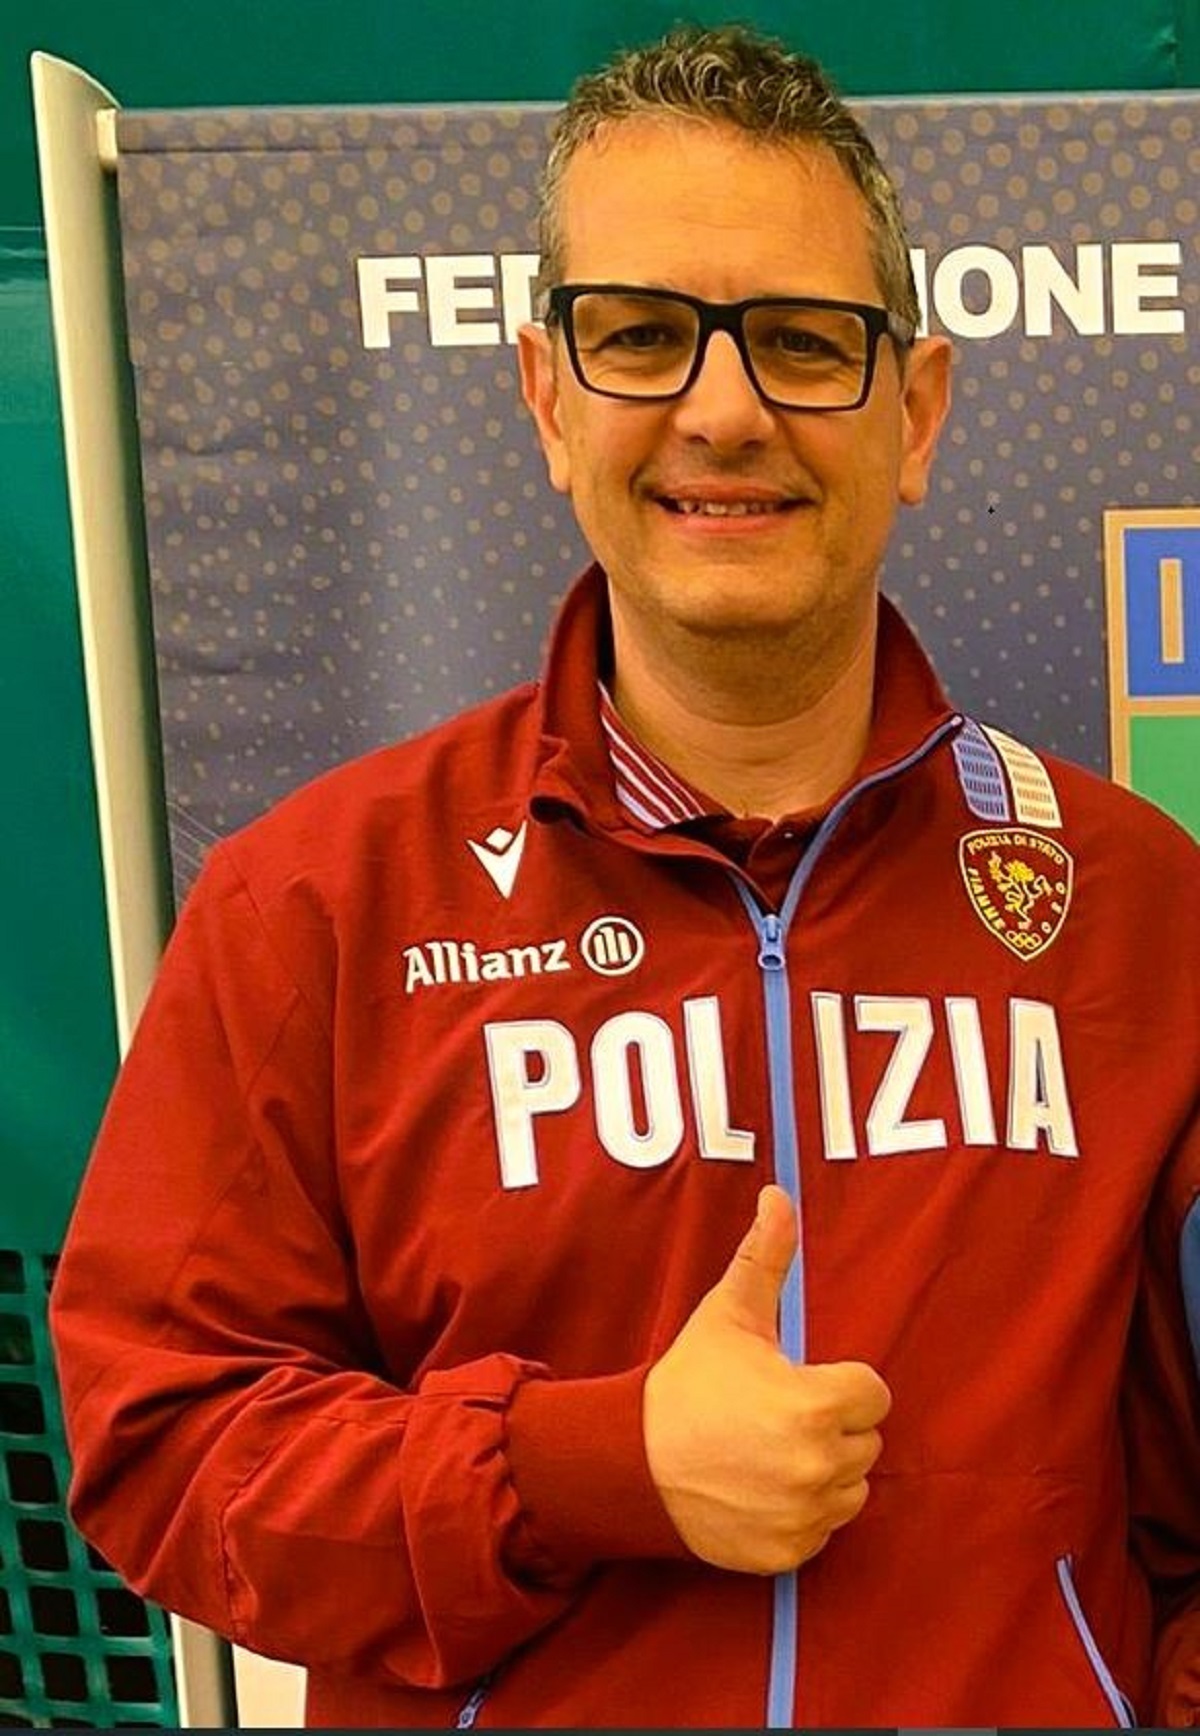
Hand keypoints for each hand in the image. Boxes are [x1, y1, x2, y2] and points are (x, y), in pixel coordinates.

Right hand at [642, 1184, 889, 1574]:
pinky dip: (802, 1513)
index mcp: (816, 1405)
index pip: (874, 1393)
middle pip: (866, 1441)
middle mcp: (819, 1465)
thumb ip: (765, 1254)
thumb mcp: (728, 1313)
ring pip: (851, 1488)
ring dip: (825, 1470)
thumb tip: (779, 1195)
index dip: (840, 1382)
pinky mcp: (789, 1553)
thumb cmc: (688, 1383)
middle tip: (779, 1414)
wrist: (633, 1462)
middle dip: (833, 1425)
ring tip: (773, 1450)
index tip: (801, 1380)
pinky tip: (764, 1488)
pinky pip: (824, 1530)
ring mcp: (805, 1516)